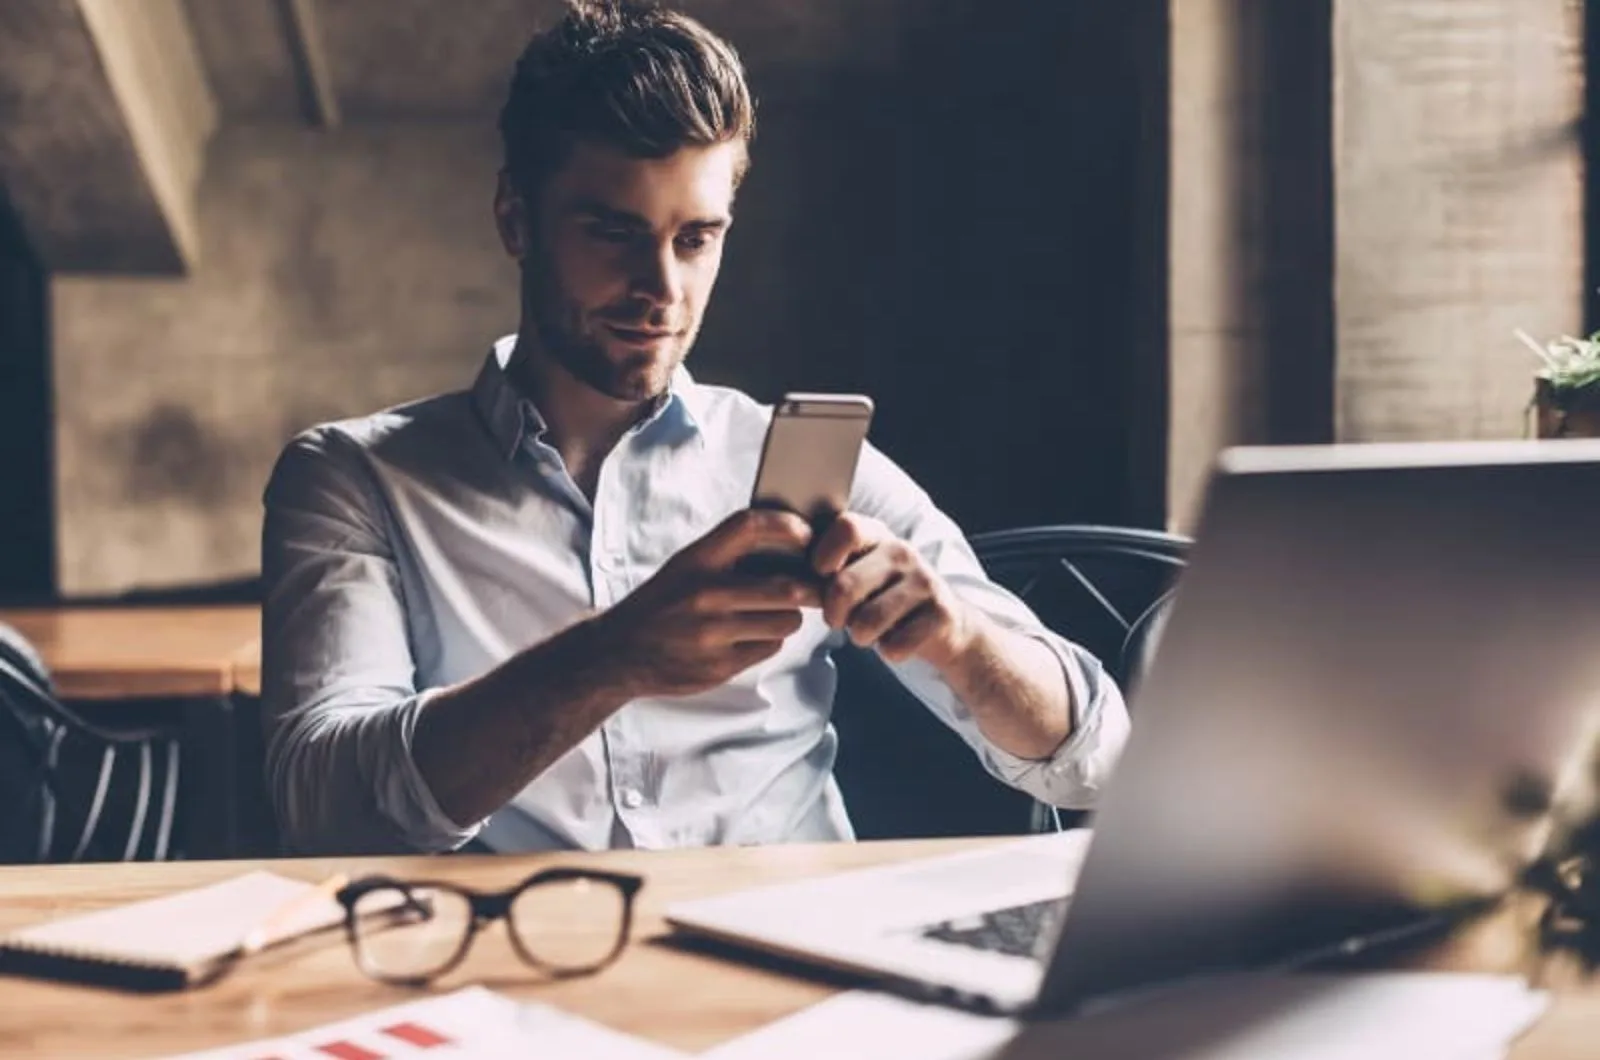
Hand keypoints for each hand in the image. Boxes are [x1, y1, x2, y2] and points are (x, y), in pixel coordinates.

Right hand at [600, 509, 820, 697]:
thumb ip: (728, 554)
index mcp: (697, 559)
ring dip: (789, 618)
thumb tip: (790, 544)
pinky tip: (748, 637)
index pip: (750, 527)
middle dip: (808, 590)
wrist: (617, 652)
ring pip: (786, 621)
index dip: (787, 526)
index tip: (806, 535)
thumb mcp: (685, 566)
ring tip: (773, 615)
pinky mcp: (719, 665)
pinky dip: (769, 641)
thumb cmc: (661, 603)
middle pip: (788, 587)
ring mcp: (713, 633)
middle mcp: (706, 593)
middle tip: (812, 589)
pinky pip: (770, 648)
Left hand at [812, 513, 975, 668]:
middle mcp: (902, 551)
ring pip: (868, 621)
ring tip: (868, 632)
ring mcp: (925, 581)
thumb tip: (790, 587)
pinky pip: (895, 645)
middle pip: (845, 585)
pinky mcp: (941, 613)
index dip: (824, 557)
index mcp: (877, 534)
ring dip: (860, 637)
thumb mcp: (855, 574)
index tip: (822, 578)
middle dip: (834, 614)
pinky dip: (889, 651)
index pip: (846, 528)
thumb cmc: (882, 597)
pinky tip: (896, 640)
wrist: (942, 623)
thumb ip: (824, 574)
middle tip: (838, 621)